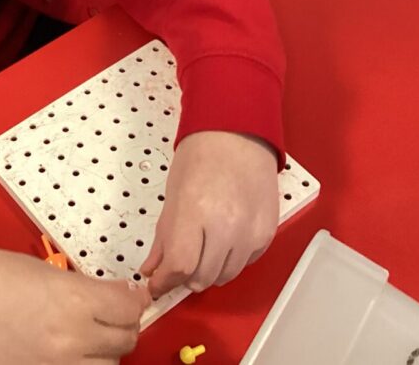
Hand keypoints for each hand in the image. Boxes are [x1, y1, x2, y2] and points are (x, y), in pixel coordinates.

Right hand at [0, 240, 150, 363]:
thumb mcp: (45, 272)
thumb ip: (83, 289)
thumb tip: (112, 299)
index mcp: (73, 300)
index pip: (128, 308)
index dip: (132, 298)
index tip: (129, 294)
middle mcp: (70, 339)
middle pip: (125, 340)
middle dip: (123, 323)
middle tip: (113, 310)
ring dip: (106, 351)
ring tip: (92, 334)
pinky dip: (81, 364)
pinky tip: (71, 351)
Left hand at [141, 131, 277, 297]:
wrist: (237, 134)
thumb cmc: (202, 156)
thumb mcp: (172, 196)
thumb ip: (163, 238)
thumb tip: (152, 268)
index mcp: (195, 212)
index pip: (180, 267)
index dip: (165, 282)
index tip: (158, 283)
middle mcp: (226, 226)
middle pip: (203, 278)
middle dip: (185, 278)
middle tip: (178, 266)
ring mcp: (250, 231)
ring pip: (226, 276)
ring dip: (210, 271)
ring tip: (202, 250)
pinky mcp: (266, 233)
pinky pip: (246, 262)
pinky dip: (232, 260)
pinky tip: (224, 240)